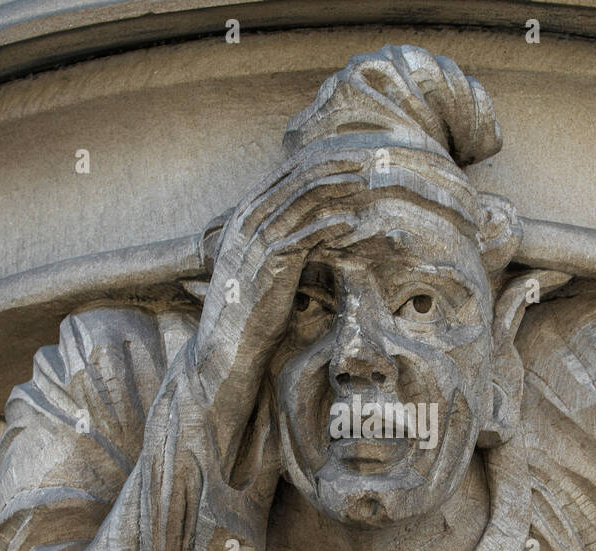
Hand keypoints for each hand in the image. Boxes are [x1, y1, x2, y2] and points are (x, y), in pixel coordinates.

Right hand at [190, 151, 370, 465]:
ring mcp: (258, 241)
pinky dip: (330, 227)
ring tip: (367, 183)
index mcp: (246, 215)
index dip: (322, 162)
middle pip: (297, 179)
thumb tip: (324, 228)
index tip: (354, 158)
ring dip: (338, 189)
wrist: (226, 348)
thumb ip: (289, 240)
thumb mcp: (268, 267)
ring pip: (303, 201)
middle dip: (335, 166)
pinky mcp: (270, 265)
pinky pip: (306, 237)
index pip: (287, 174)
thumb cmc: (251, 310)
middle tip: (368, 161)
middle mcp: (248, 220)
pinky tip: (353, 224)